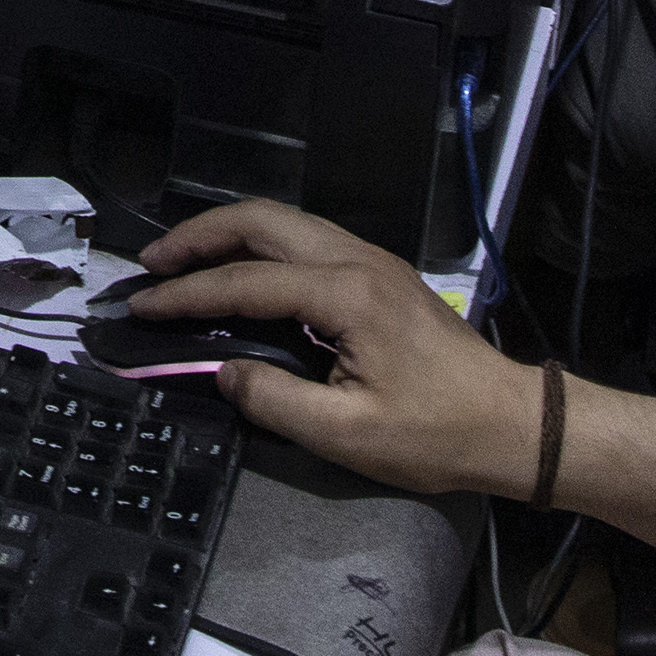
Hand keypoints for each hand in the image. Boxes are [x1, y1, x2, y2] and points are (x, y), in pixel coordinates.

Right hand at [121, 200, 545, 489]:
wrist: (516, 425)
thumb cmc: (437, 435)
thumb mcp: (348, 435)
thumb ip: (274, 402)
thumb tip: (222, 374)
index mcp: (344, 295)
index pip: (244, 283)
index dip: (186, 295)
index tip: (140, 306)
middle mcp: (355, 259)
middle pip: (260, 220)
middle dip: (197, 236)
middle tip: (151, 265)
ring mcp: (371, 260)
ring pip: (284, 221)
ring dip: (227, 234)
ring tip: (183, 262)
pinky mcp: (380, 273)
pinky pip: (305, 239)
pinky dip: (259, 245)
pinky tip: (241, 272)